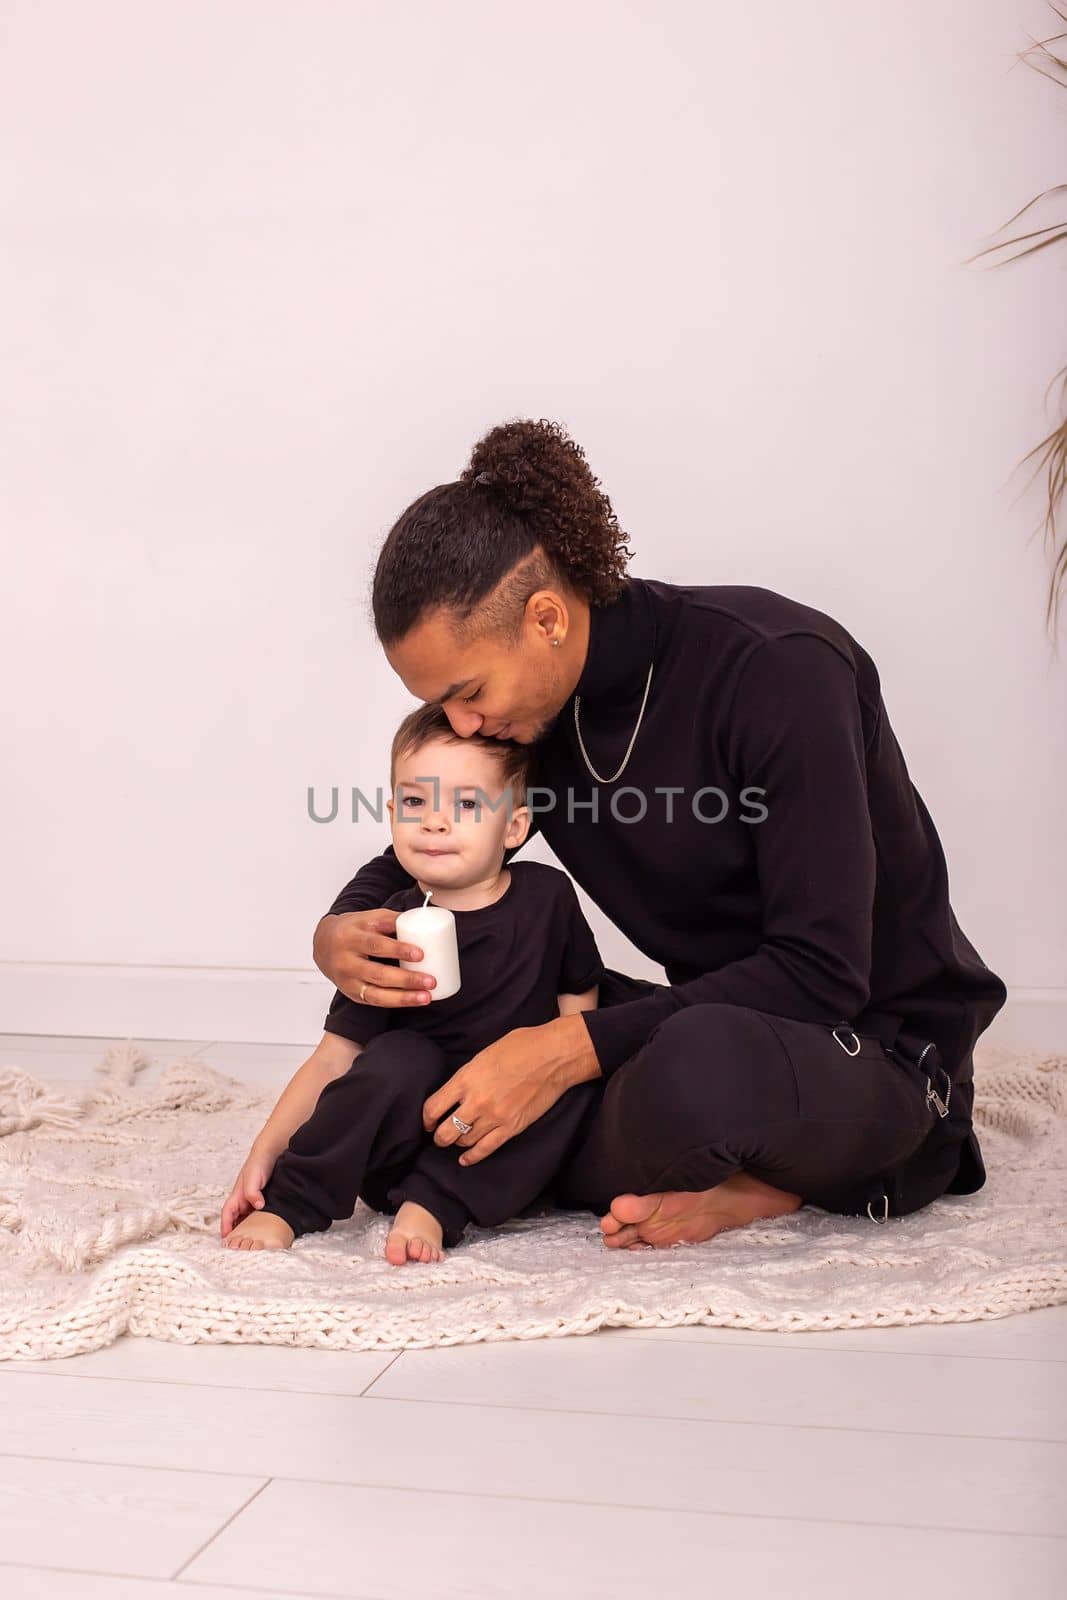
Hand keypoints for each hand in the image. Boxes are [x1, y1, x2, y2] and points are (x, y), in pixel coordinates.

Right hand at [220, 1145, 277, 1238]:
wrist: (270, 1154)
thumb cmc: (258, 1164)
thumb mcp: (253, 1178)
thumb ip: (252, 1192)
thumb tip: (258, 1206)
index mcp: (236, 1196)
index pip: (227, 1214)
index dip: (225, 1227)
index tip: (225, 1239)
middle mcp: (242, 1200)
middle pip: (236, 1220)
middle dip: (235, 1232)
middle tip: (239, 1247)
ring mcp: (251, 1201)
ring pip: (246, 1218)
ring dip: (247, 1229)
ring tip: (252, 1242)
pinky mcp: (261, 1200)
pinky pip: (257, 1214)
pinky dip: (258, 1223)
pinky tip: (265, 1230)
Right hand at [313, 909, 435, 1008]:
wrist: (323, 944)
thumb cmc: (353, 929)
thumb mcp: (369, 918)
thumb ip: (392, 920)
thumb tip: (424, 922)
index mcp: (351, 937)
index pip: (375, 945)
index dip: (398, 950)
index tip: (420, 954)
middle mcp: (346, 961)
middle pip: (378, 973)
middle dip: (406, 979)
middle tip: (431, 980)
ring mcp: (347, 980)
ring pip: (376, 993)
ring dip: (404, 997)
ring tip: (427, 996)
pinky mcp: (351, 993)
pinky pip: (375, 1001)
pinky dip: (396, 1002)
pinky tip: (413, 1000)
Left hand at [422, 1014, 600, 1165]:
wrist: (554, 1055)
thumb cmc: (522, 1046)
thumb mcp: (484, 1054)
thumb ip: (468, 1075)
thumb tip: (457, 1090)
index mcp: (466, 1078)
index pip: (433, 1108)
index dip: (426, 1119)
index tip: (427, 1122)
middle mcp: (476, 1101)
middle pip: (445, 1131)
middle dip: (439, 1136)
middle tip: (440, 1135)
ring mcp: (494, 1116)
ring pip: (464, 1141)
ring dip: (458, 1143)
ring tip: (457, 1140)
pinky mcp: (512, 1127)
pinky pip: (486, 1149)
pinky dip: (473, 1157)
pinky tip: (466, 1159)